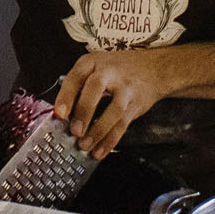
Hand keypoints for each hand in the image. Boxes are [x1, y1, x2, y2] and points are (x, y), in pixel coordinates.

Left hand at [57, 47, 179, 157]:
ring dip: (98, 131)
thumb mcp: (94, 67)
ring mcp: (125, 89)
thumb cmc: (116, 69)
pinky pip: (123, 124)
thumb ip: (78, 86)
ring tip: (85, 145)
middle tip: (75, 131)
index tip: (60, 114)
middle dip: (85, 111)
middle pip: (96, 87)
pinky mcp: (136, 105)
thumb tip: (61, 115)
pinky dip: (110, 140)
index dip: (67, 95)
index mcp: (93, 63)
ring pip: (113, 110)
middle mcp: (109, 72)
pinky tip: (100, 150)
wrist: (153, 68)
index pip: (77, 76)